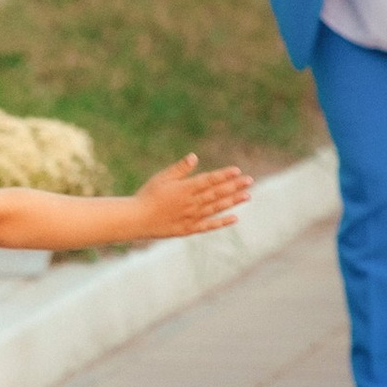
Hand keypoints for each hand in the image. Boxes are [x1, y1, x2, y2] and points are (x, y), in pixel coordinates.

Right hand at [126, 153, 253, 243]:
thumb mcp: (162, 178)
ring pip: (216, 208)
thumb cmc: (147, 195)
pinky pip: (209, 226)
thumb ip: (179, 169)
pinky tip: (235, 218)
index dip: (223, 175)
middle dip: (234, 186)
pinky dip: (222, 222)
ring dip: (233, 201)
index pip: (208, 180)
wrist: (137, 219)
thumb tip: (194, 157)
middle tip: (250, 181)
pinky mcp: (189, 229)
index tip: (237, 170)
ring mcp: (192, 217)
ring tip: (247, 195)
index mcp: (184, 189)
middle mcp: (191, 203)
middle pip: (216, 193)